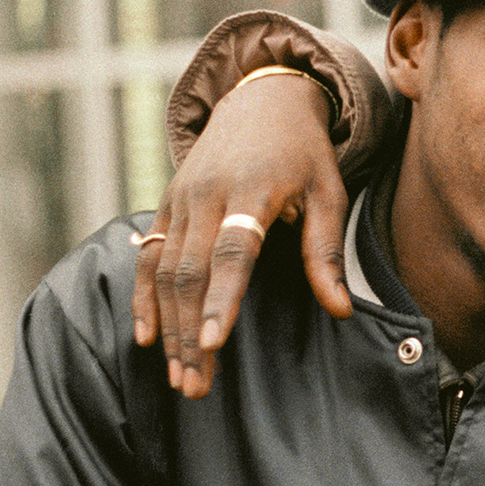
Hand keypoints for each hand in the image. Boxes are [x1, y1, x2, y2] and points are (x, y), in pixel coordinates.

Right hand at [131, 74, 353, 397]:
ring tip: (181, 377)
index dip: (220, 299)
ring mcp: (180, 198)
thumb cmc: (304, 152)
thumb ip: (326, 252)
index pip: (231, 252)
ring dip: (168, 328)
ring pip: (165, 271)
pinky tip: (145, 338)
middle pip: (190, 272)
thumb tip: (341, 311)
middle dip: (189, 333)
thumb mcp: (328, 192)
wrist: (262, 99)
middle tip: (196, 386)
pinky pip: (147, 256)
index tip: (212, 343)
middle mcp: (207, 194)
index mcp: (251, 189)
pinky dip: (143, 298)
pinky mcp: (166, 203)